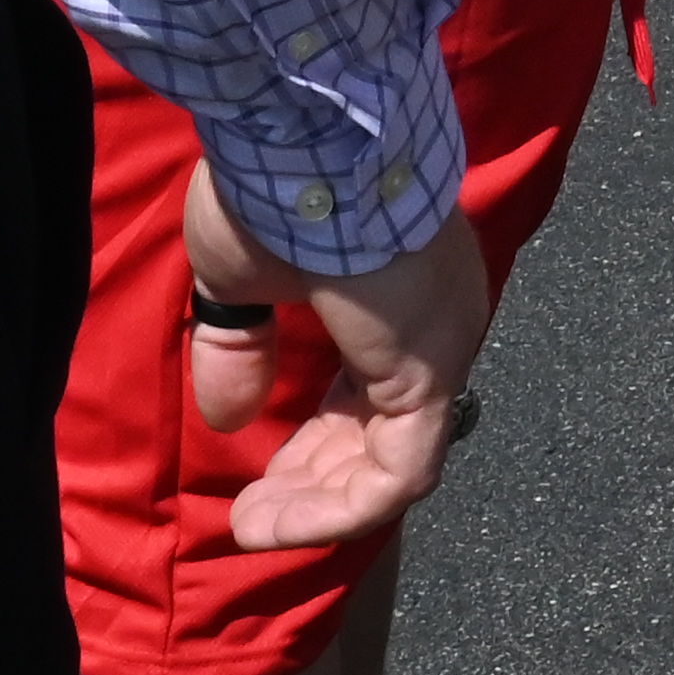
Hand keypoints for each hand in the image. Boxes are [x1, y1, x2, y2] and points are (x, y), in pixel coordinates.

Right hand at [184, 173, 493, 551]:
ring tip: (254, 527)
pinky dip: (339, 510)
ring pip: (395, 461)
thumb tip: (230, 420)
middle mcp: (435, 322)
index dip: (317, 439)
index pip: (370, 387)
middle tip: (254, 511)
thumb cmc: (274, 193)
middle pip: (384, 430)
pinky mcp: (433, 375)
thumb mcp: (239, 280)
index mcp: (398, 292)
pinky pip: (399, 474)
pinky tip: (272, 524)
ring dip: (321, 505)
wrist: (302, 147)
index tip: (259, 473)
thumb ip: (238, 350)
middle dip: (316, 479)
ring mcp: (443, 348)